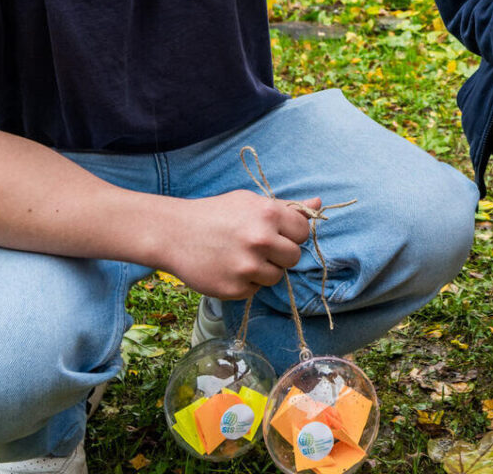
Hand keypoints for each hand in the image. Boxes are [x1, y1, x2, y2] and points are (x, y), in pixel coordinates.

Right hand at [158, 190, 319, 299]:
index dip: (291, 234)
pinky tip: (227, 268)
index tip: (276, 233)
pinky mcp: (235, 289)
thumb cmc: (215, 214)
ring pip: (276, 277)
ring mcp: (248, 267)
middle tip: (258, 247)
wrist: (173, 233)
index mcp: (268, 214)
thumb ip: (286, 207)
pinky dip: (245, 282)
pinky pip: (254, 290)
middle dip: (280, 254)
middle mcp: (261, 240)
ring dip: (263, 270)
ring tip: (240, 257)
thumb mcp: (249, 202)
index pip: (303, 232)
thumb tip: (318, 204)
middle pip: (293, 257)